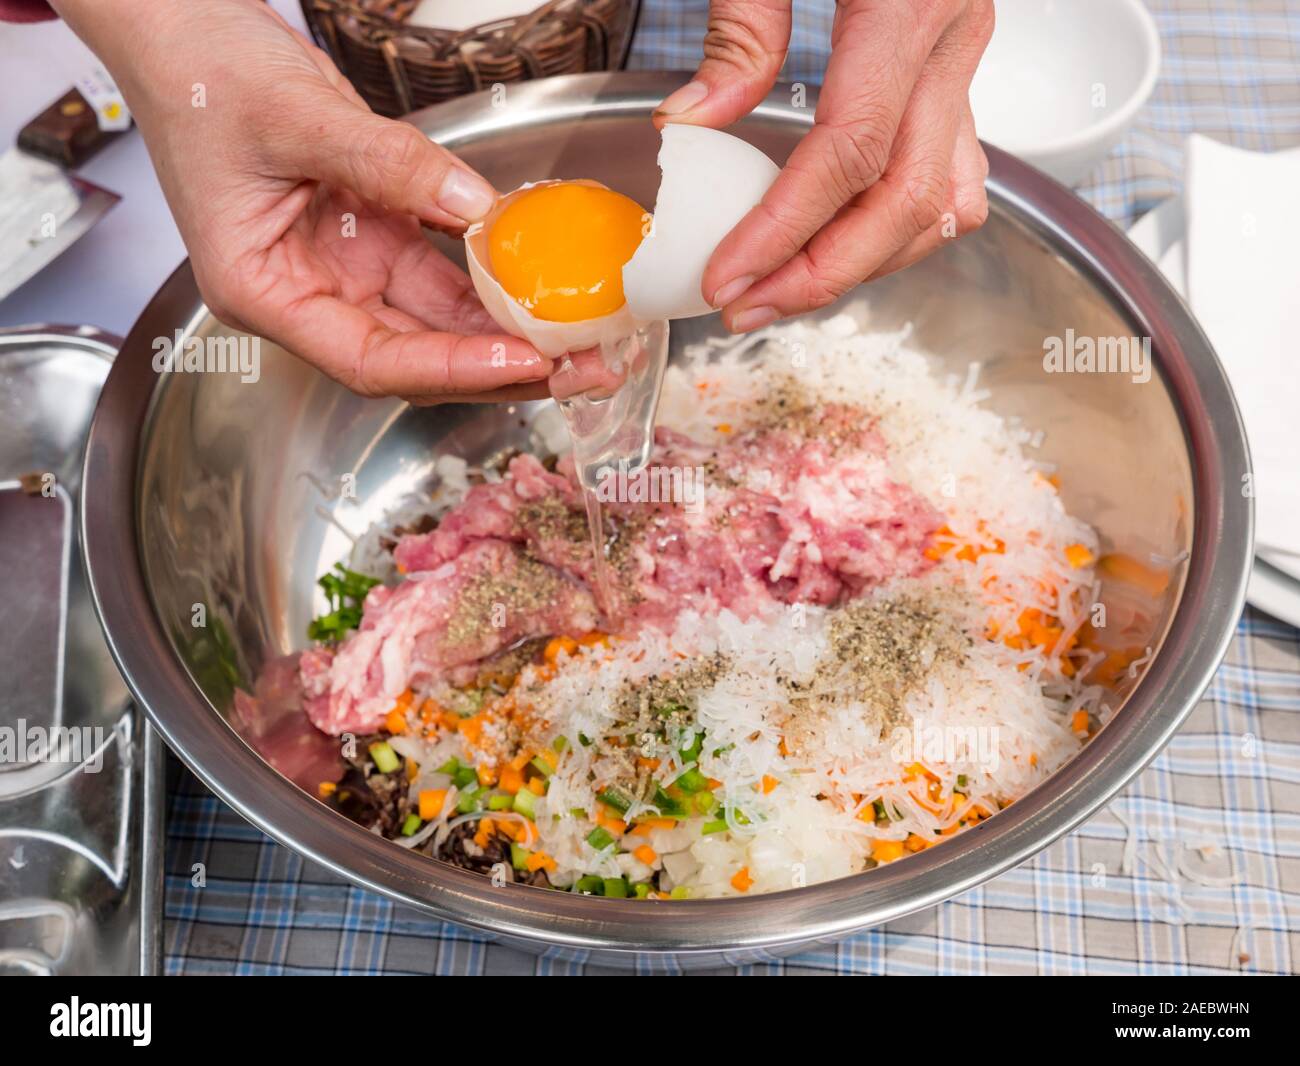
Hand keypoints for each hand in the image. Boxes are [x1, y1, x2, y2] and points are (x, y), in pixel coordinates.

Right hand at [53, 0, 552, 402]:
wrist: (187, 28)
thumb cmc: (202, 75)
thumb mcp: (293, 116)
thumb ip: (386, 163)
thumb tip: (475, 206)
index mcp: (265, 294)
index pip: (369, 360)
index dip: (450, 369)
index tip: (522, 361)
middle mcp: (310, 296)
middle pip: (418, 357)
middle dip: (502, 367)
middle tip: (583, 368)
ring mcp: (346, 269)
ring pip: (440, 323)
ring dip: (511, 332)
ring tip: (583, 340)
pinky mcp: (376, 236)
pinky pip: (445, 273)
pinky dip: (494, 280)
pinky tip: (546, 284)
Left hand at [655, 0, 993, 332]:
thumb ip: (740, 28)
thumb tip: (692, 128)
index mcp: (911, 1)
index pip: (848, 154)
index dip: (783, 231)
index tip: (726, 279)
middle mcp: (956, 36)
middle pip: (906, 200)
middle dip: (823, 273)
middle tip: (748, 308)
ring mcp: (966, 56)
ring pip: (943, 200)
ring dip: (867, 261)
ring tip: (786, 287)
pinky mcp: (956, 66)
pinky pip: (952, 170)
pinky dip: (903, 222)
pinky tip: (844, 239)